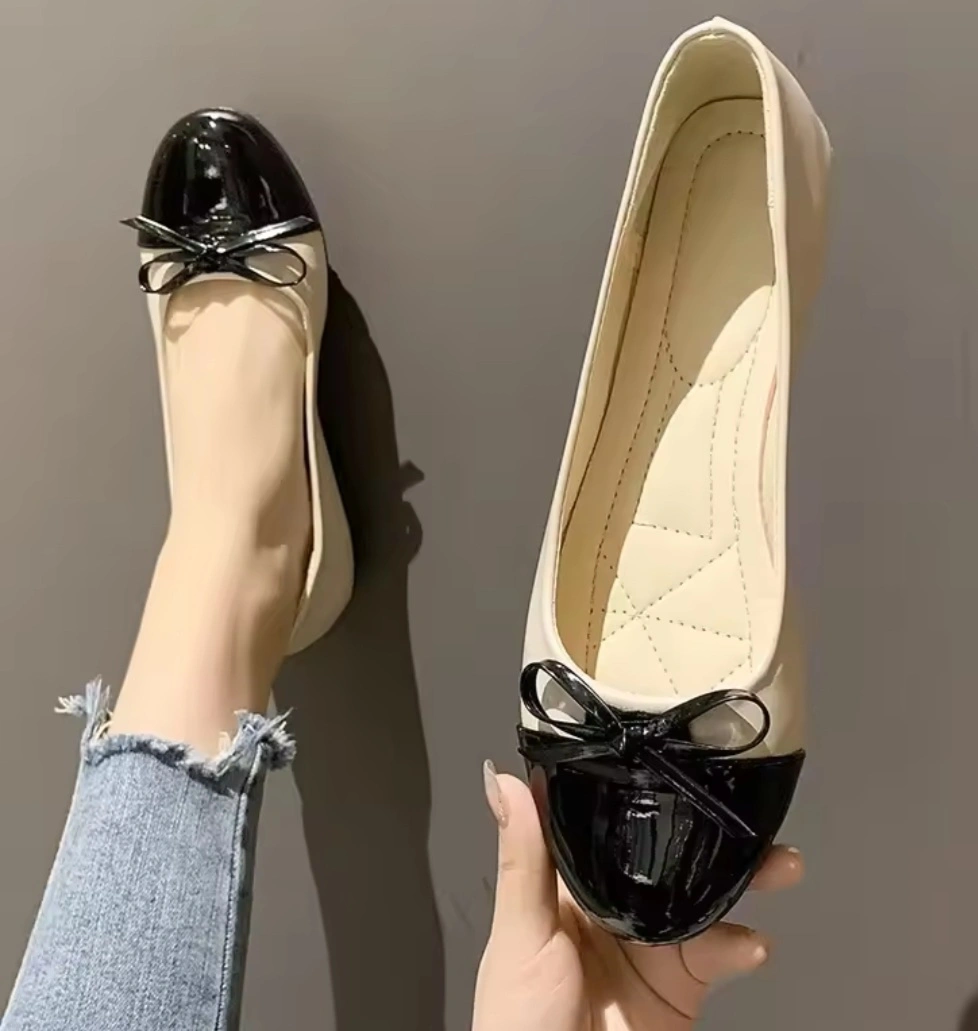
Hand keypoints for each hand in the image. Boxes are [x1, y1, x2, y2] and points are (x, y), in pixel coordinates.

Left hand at [473, 766, 802, 1030]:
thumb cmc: (521, 1019)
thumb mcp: (520, 934)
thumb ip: (522, 861)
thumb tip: (504, 778)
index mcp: (567, 883)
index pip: (605, 822)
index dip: (636, 788)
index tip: (673, 751)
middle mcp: (613, 903)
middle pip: (667, 854)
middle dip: (708, 831)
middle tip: (749, 809)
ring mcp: (651, 944)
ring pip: (703, 897)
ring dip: (743, 879)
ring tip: (779, 866)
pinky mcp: (681, 985)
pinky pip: (719, 955)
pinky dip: (741, 945)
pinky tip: (752, 944)